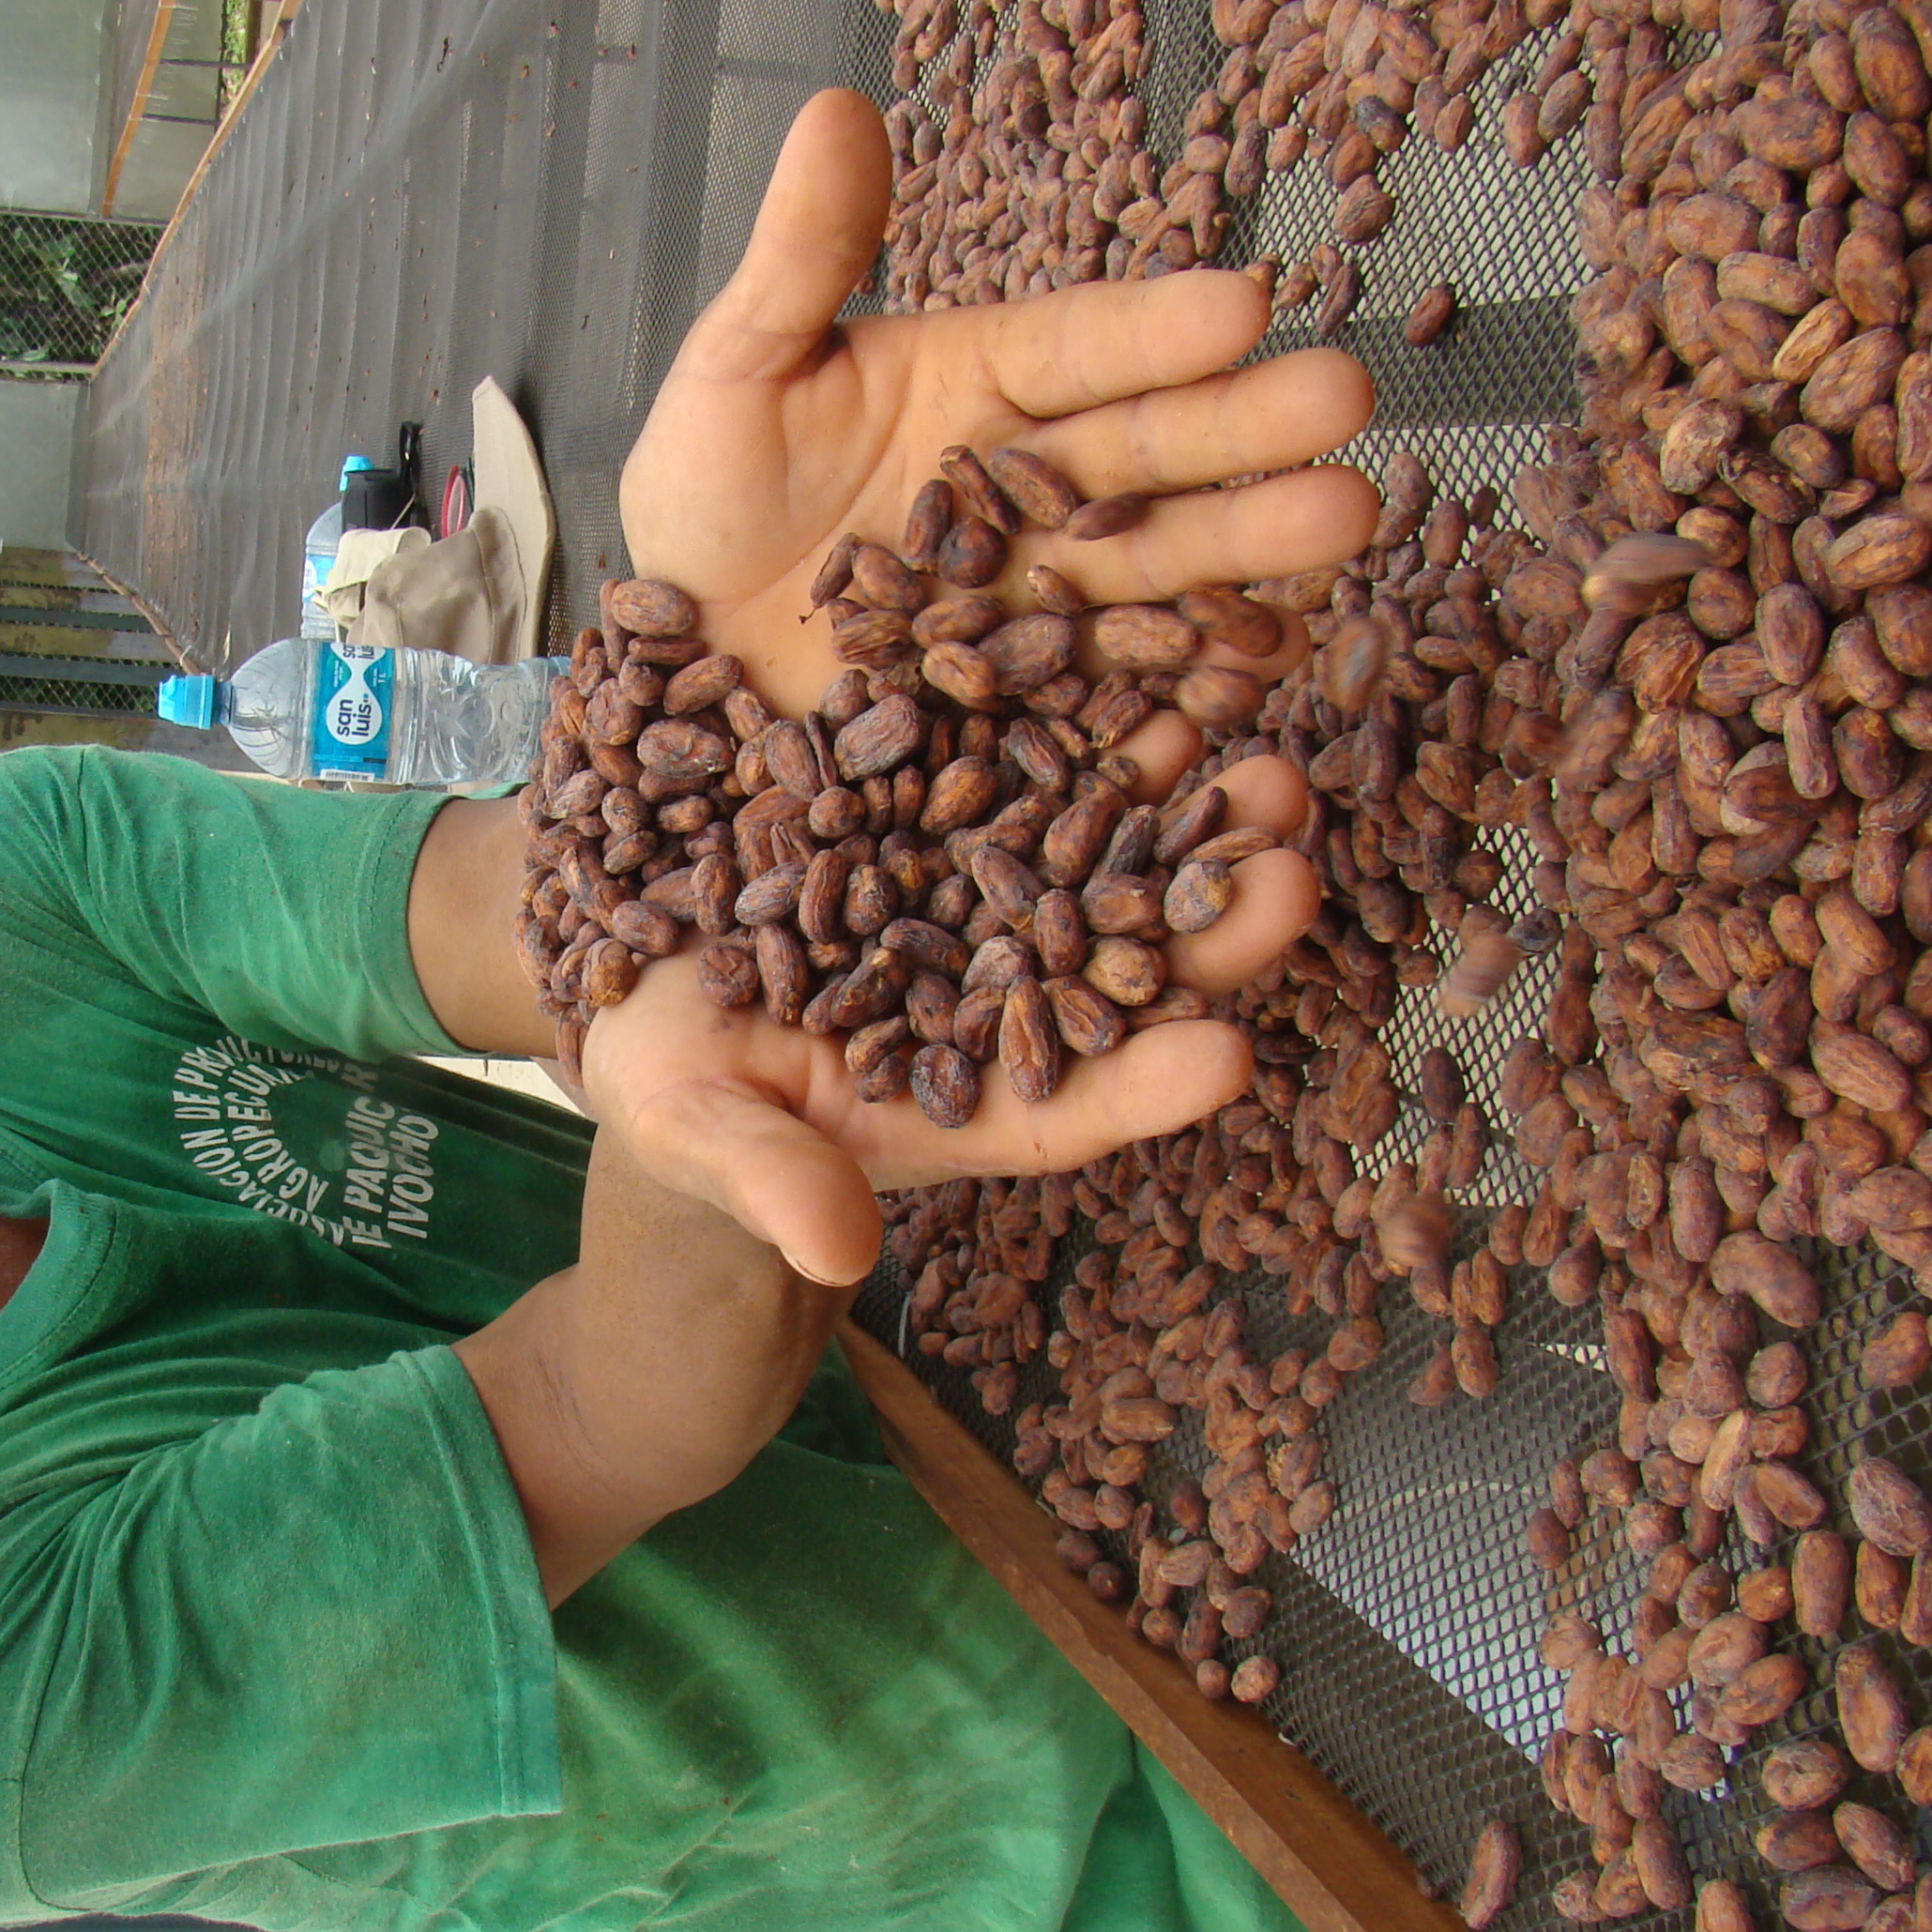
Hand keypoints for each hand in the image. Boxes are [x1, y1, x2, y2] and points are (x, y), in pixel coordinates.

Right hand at [575, 731, 1321, 1286]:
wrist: (635, 961)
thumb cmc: (668, 1078)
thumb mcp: (693, 1124)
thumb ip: (770, 1178)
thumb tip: (838, 1255)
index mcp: (956, 1096)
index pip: (1068, 1106)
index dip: (1144, 1087)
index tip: (1227, 1059)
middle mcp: (996, 991)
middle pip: (1121, 970)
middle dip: (1213, 929)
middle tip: (1295, 880)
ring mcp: (982, 889)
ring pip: (1106, 856)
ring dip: (1191, 815)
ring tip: (1272, 774)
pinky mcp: (947, 794)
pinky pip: (1036, 755)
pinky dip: (1099, 723)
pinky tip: (1173, 676)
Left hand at [616, 88, 1380, 720]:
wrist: (674, 655)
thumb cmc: (704, 492)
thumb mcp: (738, 367)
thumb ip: (800, 258)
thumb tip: (835, 109)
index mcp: (975, 388)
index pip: (1077, 348)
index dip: (1157, 329)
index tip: (1245, 303)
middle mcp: (1025, 488)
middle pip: (1146, 453)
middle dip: (1247, 430)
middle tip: (1347, 400)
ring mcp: (1033, 597)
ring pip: (1153, 565)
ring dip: (1249, 547)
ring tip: (1343, 520)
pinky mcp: (1022, 700)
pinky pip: (1111, 689)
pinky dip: (1186, 685)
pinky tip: (1265, 666)